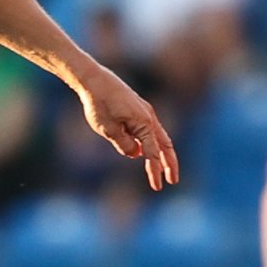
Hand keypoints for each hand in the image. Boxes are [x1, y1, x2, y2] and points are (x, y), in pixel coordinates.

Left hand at [72, 63, 179, 191]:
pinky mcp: (138, 108)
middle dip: (169, 163)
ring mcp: (145, 112)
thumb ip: (124, 144)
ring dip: (161, 153)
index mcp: (144, 123)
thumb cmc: (99, 104)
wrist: (94, 80)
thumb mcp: (108, 129)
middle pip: (165, 145)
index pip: (152, 154)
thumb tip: (136, 154)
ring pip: (159, 136)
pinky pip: (149, 129)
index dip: (155, 171)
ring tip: (162, 168)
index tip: (158, 187)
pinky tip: (142, 150)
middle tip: (173, 181)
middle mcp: (149, 117)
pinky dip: (150, 142)